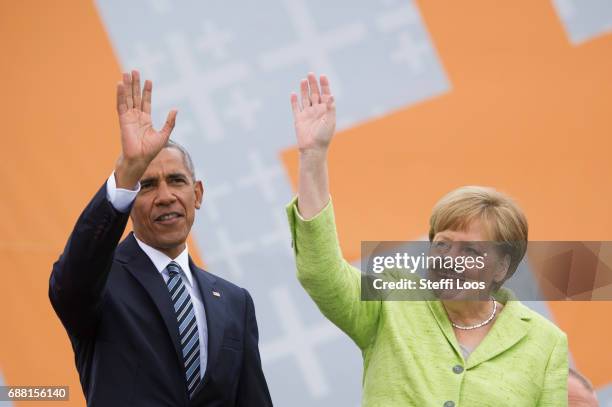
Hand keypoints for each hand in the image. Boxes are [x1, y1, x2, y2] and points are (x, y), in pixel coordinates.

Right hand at [115, 70, 176, 187]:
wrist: (140, 159)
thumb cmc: (151, 150)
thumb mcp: (164, 135)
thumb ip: (169, 122)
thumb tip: (175, 109)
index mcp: (145, 120)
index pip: (146, 102)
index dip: (147, 91)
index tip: (148, 80)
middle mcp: (136, 116)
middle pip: (135, 96)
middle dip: (135, 84)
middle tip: (134, 71)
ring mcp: (129, 117)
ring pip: (128, 98)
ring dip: (127, 86)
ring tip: (127, 73)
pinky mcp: (123, 120)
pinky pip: (121, 104)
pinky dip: (120, 94)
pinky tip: (120, 84)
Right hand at [290, 73, 335, 154]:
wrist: (313, 149)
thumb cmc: (324, 136)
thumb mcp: (329, 121)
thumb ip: (330, 108)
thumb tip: (331, 95)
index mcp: (326, 110)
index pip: (325, 94)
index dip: (324, 85)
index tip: (322, 76)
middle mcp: (316, 110)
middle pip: (315, 93)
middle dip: (313, 84)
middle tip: (310, 74)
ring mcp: (307, 114)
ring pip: (305, 98)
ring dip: (304, 89)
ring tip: (303, 80)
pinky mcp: (298, 119)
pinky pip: (295, 108)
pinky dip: (294, 101)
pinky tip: (294, 93)